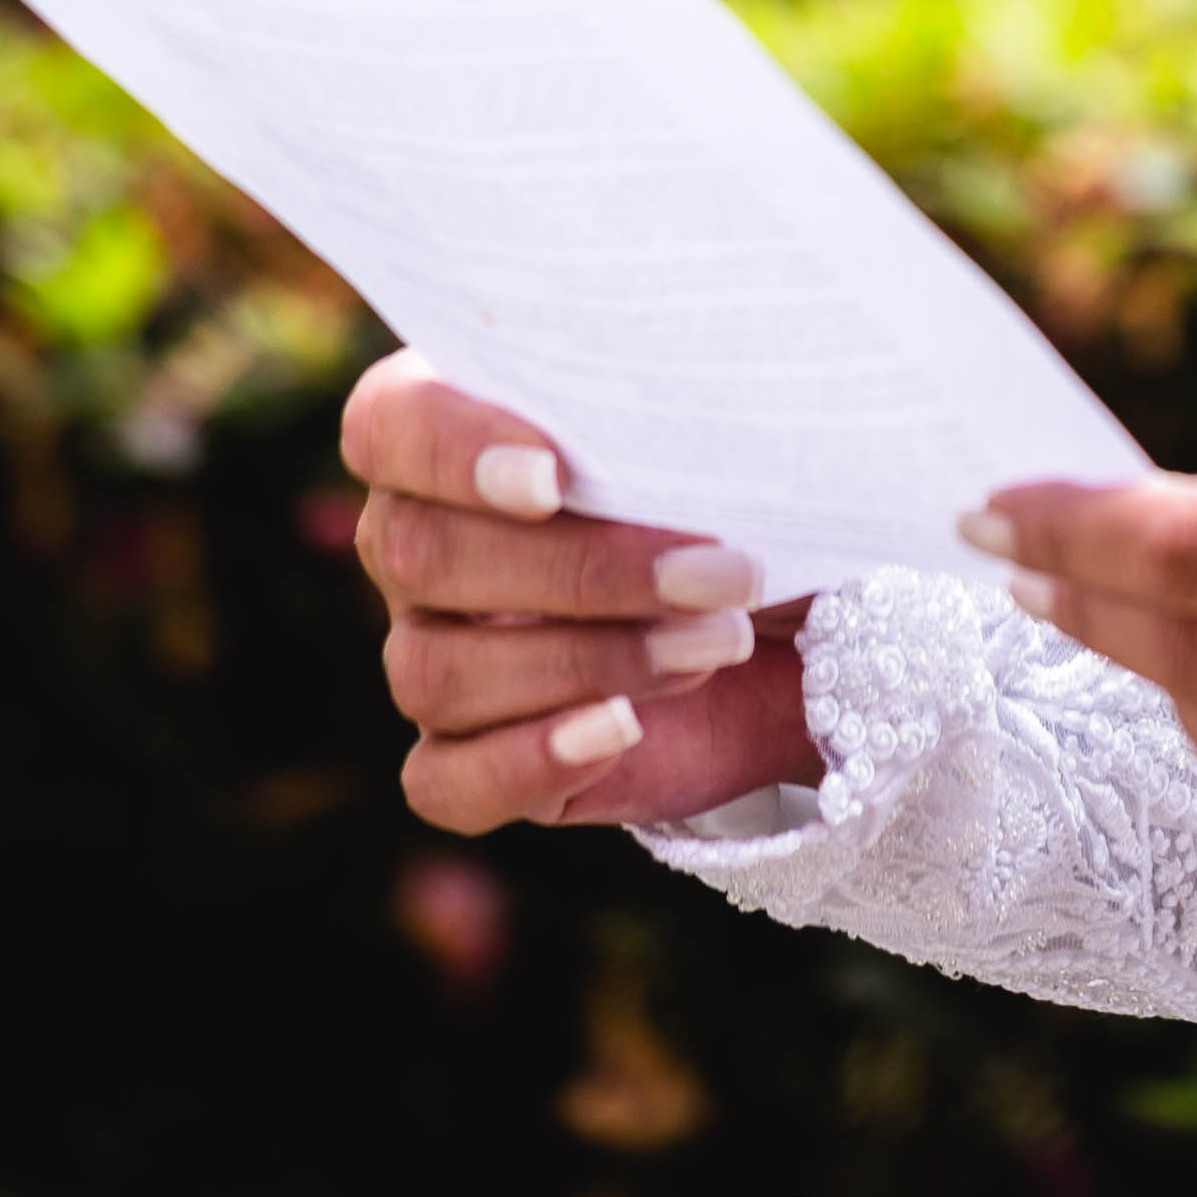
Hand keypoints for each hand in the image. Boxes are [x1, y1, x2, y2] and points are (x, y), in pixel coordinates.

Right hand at [340, 349, 817, 833]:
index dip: (453, 451)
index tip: (555, 479)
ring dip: (586, 660)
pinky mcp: (468, 758)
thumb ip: (673, 413)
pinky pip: (442, 782)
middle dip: (580, 569)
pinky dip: (525, 761)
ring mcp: (431, 652)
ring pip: (436, 671)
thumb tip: (680, 426)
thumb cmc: (749, 486)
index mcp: (450, 422)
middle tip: (714, 572)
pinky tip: (619, 731)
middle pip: (424, 555)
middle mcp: (416, 538)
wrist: (804, 615)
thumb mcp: (727, 432)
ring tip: (712, 644)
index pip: (392, 423)